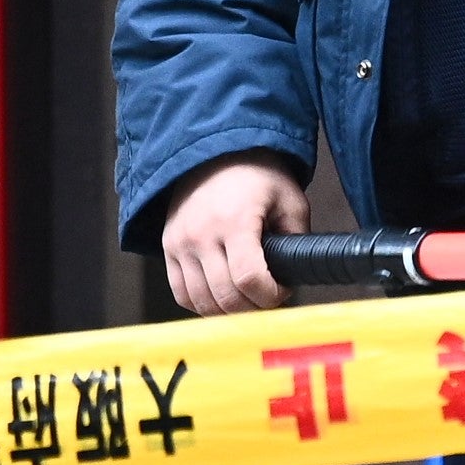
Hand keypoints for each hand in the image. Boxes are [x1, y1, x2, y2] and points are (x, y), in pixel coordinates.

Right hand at [158, 157, 308, 314]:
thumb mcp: (290, 200)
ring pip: (202, 303)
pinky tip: (221, 297)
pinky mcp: (168, 248)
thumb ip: (296, 239)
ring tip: (246, 298)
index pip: (249, 279)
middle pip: (226, 297)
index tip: (282, 290)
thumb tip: (294, 275)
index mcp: (236, 220)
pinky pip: (182, 294)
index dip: (271, 296)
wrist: (214, 152)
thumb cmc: (257, 175)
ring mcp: (180, 243)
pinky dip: (203, 305)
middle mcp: (202, 234)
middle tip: (267, 296)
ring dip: (229, 312)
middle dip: (254, 307)